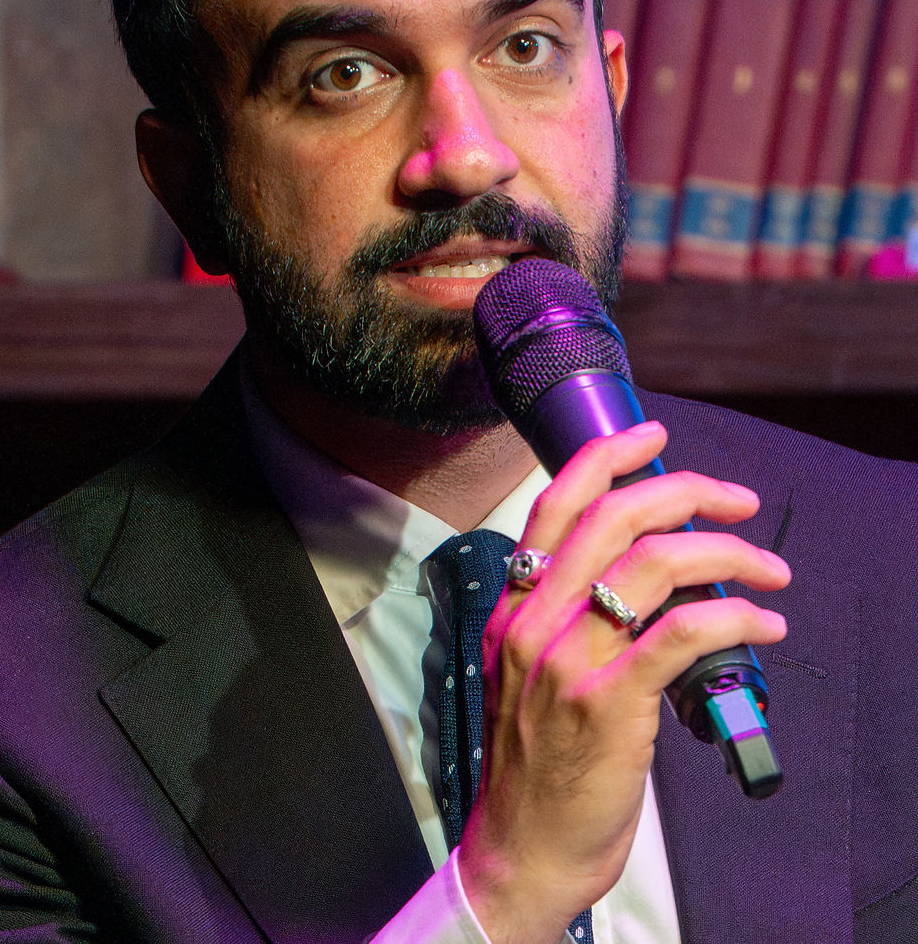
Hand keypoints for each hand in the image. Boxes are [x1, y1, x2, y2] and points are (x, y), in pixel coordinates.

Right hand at [458, 421, 789, 943]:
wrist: (520, 847)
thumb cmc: (534, 762)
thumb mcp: (523, 672)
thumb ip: (561, 618)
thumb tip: (641, 575)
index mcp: (515, 607)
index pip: (556, 505)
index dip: (609, 456)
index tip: (654, 436)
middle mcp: (535, 620)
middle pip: (617, 517)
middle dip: (689, 490)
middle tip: (738, 499)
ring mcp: (569, 659)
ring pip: (658, 562)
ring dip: (730, 552)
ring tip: (769, 568)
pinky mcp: (609, 703)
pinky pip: (685, 632)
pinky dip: (737, 616)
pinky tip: (765, 624)